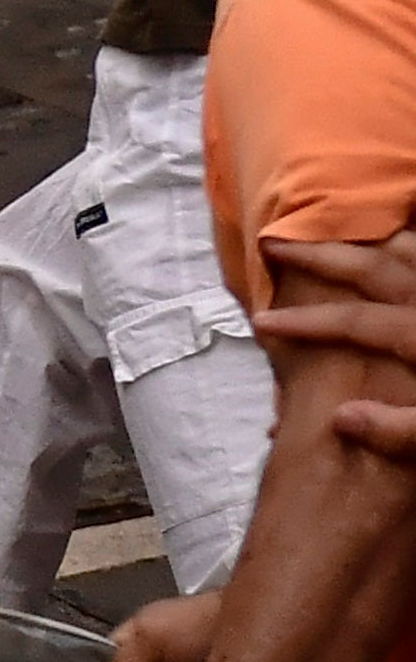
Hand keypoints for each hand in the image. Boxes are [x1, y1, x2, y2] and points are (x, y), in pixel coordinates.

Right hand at [258, 237, 415, 448]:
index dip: (304, 321)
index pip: (353, 321)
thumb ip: (398, 430)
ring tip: (335, 231)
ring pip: (408, 249)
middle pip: (372, 266)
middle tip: (274, 244)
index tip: (261, 322)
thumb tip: (338, 418)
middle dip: (318, 255)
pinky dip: (408, 243)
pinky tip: (395, 243)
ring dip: (369, 237)